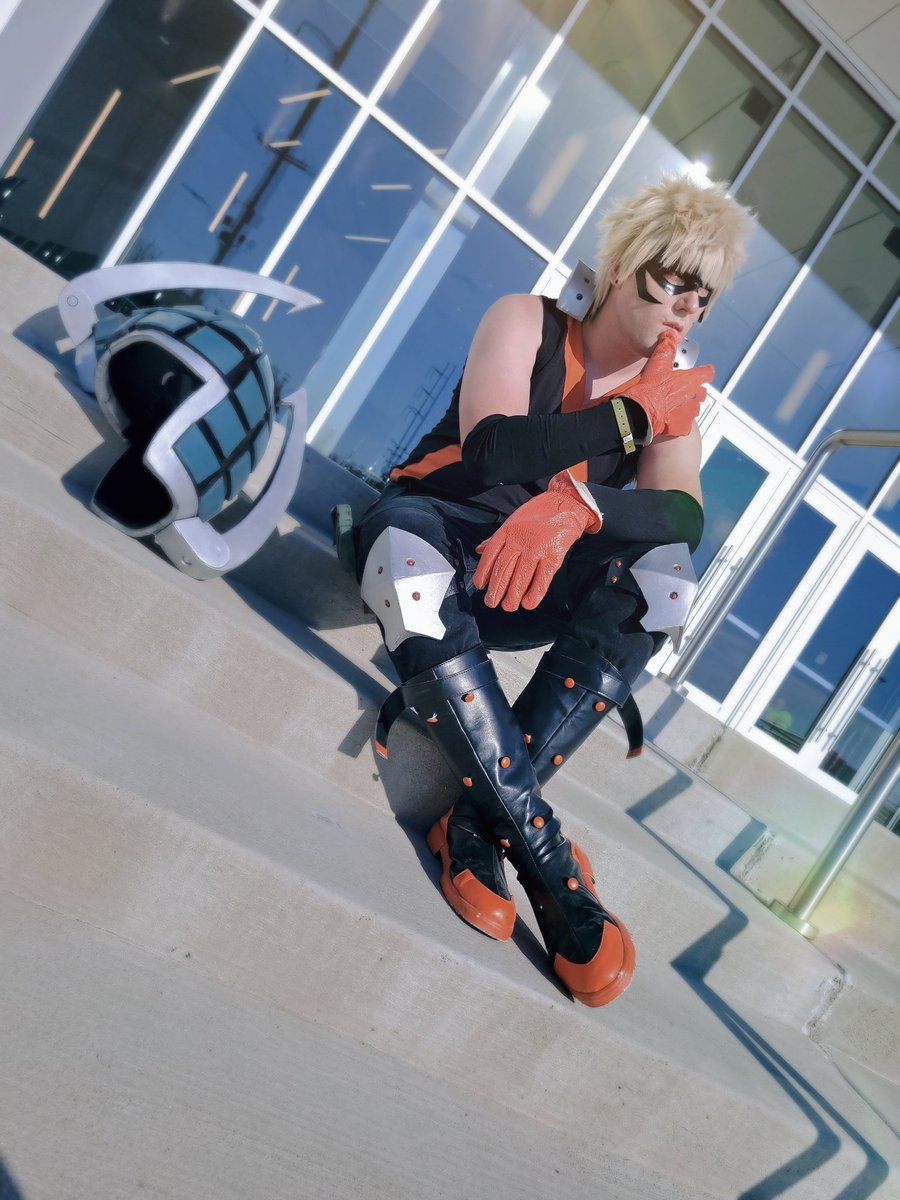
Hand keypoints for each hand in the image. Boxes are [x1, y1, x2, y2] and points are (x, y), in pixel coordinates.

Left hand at [473, 471, 600, 610]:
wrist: (567, 503)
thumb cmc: (539, 513)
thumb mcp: (513, 521)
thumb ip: (497, 538)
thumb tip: (479, 549)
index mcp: (508, 530)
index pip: (490, 556)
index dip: (483, 573)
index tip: (481, 586)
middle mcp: (520, 540)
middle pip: (503, 570)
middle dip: (495, 590)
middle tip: (492, 603)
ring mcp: (537, 548)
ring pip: (520, 578)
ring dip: (512, 596)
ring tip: (508, 606)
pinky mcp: (554, 555)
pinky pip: (542, 579)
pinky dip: (534, 594)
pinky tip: (528, 603)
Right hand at [619, 330, 713, 437]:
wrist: (643, 412)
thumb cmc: (652, 389)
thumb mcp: (658, 364)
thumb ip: (666, 349)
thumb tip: (669, 335)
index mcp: (692, 380)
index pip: (708, 372)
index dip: (706, 370)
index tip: (705, 370)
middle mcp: (695, 396)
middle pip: (700, 391)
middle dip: (693, 390)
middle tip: (679, 390)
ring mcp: (691, 412)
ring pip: (693, 407)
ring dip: (685, 405)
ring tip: (671, 404)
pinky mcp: (684, 426)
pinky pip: (684, 423)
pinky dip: (678, 420)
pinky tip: (668, 417)